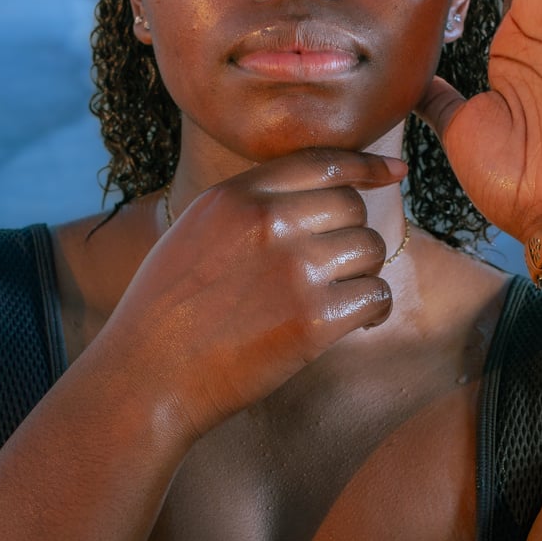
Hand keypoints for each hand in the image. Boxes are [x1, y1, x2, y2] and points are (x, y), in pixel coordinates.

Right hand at [105, 149, 406, 438]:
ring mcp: (293, 269)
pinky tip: (355, 324)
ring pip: (370, 249)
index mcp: (235, 196)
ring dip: (363, 275)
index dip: (366, 166)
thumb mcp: (193, 234)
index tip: (394, 174)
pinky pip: (376, 296)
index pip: (322, 162)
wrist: (147, 379)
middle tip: (336, 271)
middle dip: (352, 236)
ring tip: (339, 301)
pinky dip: (374, 311)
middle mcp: (267, 222)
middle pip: (352, 207)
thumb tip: (311, 198)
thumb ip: (246, 208)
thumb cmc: (165, 314)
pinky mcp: (313, 320)